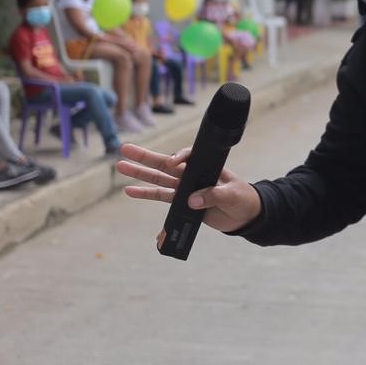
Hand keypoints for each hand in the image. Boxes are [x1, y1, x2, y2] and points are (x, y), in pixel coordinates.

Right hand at [117, 144, 260, 233]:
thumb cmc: (242, 198)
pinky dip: (146, 194)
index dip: (179, 157)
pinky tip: (130, 191)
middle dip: (145, 157)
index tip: (173, 163)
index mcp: (205, 166)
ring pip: (159, 178)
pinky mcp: (182, 201)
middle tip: (125, 149)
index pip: (189, 156)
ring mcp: (185, 187)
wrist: (244, 215)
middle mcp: (192, 174)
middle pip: (165, 163)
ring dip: (140, 174)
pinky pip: (162, 196)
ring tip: (121, 166)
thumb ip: (213, 195)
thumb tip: (191, 200)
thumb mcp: (232, 194)